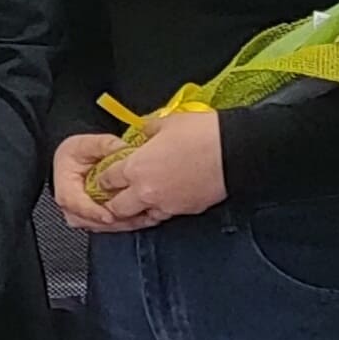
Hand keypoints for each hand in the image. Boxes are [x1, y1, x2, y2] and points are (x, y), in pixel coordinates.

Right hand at [48, 132, 131, 233]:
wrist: (73, 159)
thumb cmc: (76, 153)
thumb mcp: (88, 143)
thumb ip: (105, 145)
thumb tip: (123, 148)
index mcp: (65, 186)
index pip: (76, 204)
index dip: (93, 212)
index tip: (109, 216)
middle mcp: (70, 205)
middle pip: (88, 221)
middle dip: (112, 222)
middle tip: (134, 218)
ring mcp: (80, 214)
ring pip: (98, 227)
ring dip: (119, 225)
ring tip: (140, 218)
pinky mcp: (91, 218)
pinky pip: (105, 226)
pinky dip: (122, 224)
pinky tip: (139, 218)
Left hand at [86, 112, 225, 228]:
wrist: (234, 152)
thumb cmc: (203, 134)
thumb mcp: (167, 121)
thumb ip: (147, 130)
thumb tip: (143, 133)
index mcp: (136, 167)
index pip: (107, 179)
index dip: (104, 177)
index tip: (105, 176)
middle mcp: (147, 191)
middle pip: (117, 207)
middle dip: (113, 201)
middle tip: (114, 195)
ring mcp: (166, 204)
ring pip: (140, 217)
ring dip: (135, 211)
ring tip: (135, 204)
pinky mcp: (185, 211)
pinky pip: (164, 215)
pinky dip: (158, 211)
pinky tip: (160, 203)